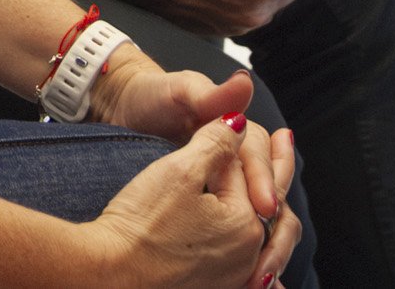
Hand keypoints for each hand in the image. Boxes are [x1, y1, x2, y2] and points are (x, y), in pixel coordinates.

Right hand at [83, 113, 297, 288]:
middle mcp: (249, 256)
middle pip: (265, 202)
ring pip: (265, 236)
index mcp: (247, 223)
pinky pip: (252, 273)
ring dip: (274, 211)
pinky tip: (267, 274)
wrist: (112, 274)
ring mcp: (233, 277)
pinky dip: (264, 262)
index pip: (243, 170)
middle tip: (283, 139)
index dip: (226, 145)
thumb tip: (238, 121)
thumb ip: (215, 142)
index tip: (216, 126)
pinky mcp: (215, 288)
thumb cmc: (140, 225)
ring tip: (277, 197)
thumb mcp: (178, 171)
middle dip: (272, 168)